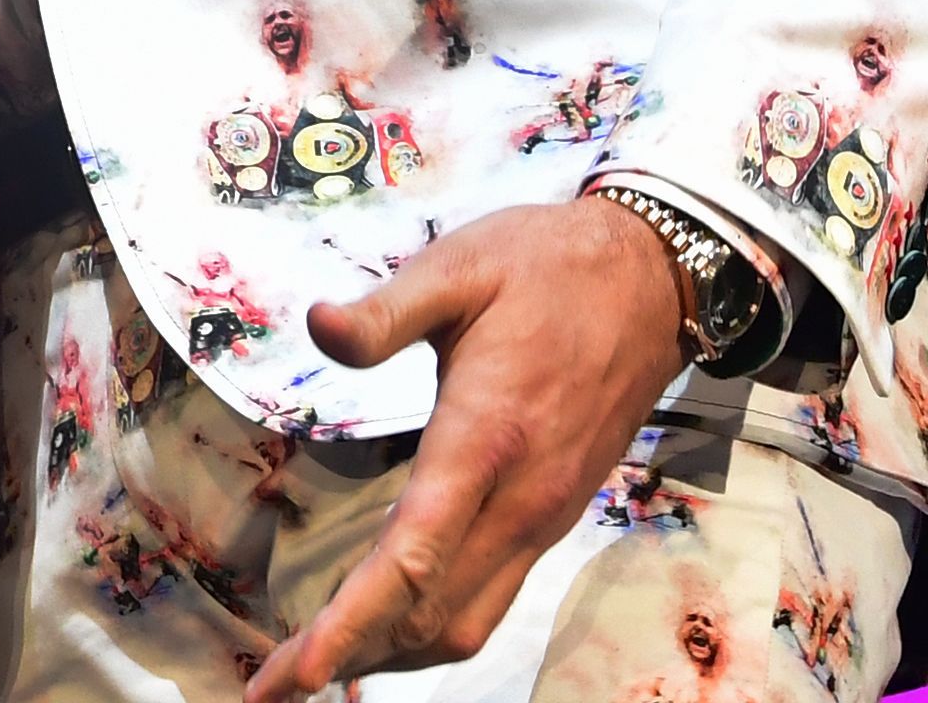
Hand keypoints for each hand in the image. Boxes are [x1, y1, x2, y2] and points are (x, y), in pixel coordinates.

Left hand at [243, 197, 692, 700]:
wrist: (655, 279)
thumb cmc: (548, 267)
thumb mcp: (459, 267)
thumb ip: (385, 308)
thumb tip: (317, 324)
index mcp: (486, 438)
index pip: (413, 558)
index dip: (352, 624)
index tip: (298, 671)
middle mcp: (521, 498)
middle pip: (434, 612)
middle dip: (353, 655)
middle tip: (273, 682)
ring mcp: (544, 515)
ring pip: (469, 620)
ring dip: (394, 652)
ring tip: (316, 666)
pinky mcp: (553, 515)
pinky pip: (493, 597)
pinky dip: (433, 626)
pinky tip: (386, 620)